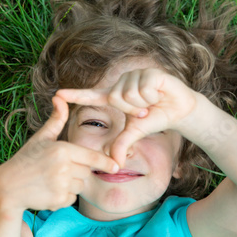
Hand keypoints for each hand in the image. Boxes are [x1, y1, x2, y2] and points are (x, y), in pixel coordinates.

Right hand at [0, 97, 118, 211]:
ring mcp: (61, 185)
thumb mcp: (41, 138)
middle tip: (56, 169)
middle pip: (87, 172)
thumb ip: (56, 120)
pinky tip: (48, 191)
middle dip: (77, 171)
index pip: (91, 157)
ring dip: (71, 185)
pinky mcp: (58, 200)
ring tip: (51, 180)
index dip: (105, 162)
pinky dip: (63, 197)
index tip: (116, 167)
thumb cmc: (26, 159)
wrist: (8, 186)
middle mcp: (64, 168)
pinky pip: (72, 199)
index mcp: (62, 150)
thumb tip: (60, 97)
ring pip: (80, 186)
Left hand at [56, 68, 197, 167]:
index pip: (91, 96)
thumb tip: (114, 163)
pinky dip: (153, 97)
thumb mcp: (136, 132)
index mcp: (115, 96)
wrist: (180, 111)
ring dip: (144, 104)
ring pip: (129, 94)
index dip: (75, 95)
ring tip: (152, 102)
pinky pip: (143, 89)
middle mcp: (122, 83)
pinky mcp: (149, 72)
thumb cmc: (155, 118)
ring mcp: (135, 75)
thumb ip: (122, 144)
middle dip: (132, 110)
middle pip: (115, 97)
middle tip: (145, 110)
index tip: (57, 94)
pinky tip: (159, 94)